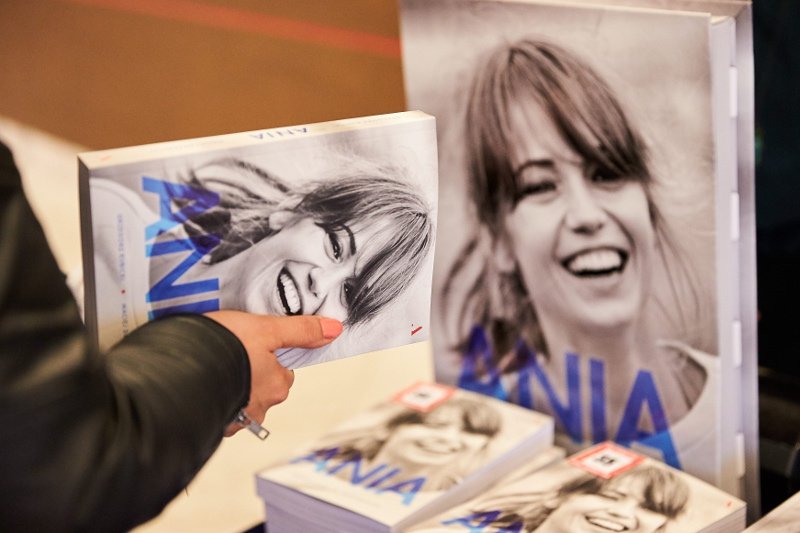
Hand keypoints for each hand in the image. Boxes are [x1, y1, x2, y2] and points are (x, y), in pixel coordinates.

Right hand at [204, 311, 342, 435]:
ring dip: (229, 386)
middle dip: (249, 372)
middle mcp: (260, 408)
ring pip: (239, 400)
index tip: (252, 343)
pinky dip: (211, 397)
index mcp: (277, 386)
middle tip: (231, 351)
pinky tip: (201, 381)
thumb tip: (334, 329)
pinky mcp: (209, 421)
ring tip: (214, 366)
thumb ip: (300, 330)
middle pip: (262, 386)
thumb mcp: (266, 329)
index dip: (268, 354)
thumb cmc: (223, 349)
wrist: (177, 368)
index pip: (283, 371)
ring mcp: (233, 418)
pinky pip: (216, 409)